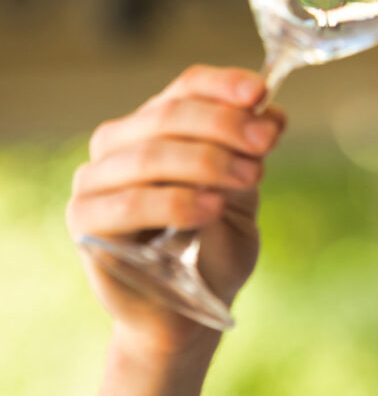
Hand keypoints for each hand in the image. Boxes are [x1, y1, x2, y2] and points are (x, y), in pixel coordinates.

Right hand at [66, 65, 285, 355]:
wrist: (187, 312)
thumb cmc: (212, 246)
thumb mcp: (243, 193)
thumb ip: (251, 153)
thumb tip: (272, 114)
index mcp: (156, 125)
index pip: (186, 86)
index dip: (224, 83)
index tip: (261, 93)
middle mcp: (119, 144)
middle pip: (169, 115)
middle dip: (225, 124)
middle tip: (265, 145)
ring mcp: (96, 181)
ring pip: (150, 155)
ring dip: (208, 161)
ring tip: (249, 177)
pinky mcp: (86, 223)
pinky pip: (129, 205)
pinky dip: (175, 201)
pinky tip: (211, 207)